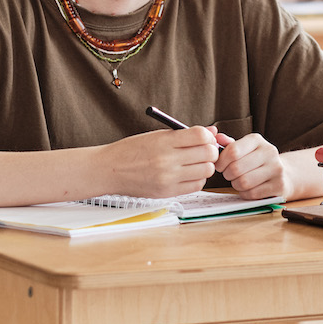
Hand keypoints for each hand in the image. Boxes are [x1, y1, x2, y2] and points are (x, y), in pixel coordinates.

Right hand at [99, 127, 221, 198]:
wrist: (110, 170)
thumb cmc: (131, 150)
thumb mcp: (156, 135)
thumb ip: (184, 134)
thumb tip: (212, 131)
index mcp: (164, 141)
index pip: (201, 136)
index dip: (208, 136)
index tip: (205, 137)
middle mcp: (168, 160)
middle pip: (208, 154)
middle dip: (210, 151)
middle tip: (204, 150)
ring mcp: (168, 178)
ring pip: (206, 171)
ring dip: (205, 166)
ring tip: (195, 163)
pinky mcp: (168, 192)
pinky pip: (196, 186)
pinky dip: (197, 179)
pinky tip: (188, 174)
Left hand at [215, 133, 291, 199]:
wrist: (282, 172)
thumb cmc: (255, 160)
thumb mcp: (243, 148)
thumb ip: (228, 144)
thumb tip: (217, 138)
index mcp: (257, 140)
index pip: (232, 151)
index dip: (221, 162)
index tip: (220, 166)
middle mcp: (269, 151)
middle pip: (236, 168)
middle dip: (227, 174)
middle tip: (229, 174)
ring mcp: (276, 168)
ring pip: (243, 182)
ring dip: (236, 184)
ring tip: (239, 181)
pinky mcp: (279, 185)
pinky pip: (252, 193)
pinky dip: (245, 193)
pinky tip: (248, 188)